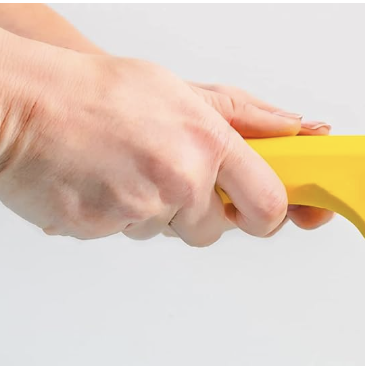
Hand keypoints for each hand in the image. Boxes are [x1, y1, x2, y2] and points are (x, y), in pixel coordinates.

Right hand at [0, 32, 330, 245]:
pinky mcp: (107, 229)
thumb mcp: (177, 91)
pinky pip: (130, 234)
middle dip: (202, 211)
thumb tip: (295, 129)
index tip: (262, 209)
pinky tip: (102, 180)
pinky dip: (119, 215)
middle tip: (172, 175)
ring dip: (157, 212)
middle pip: (216, 227)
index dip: (268, 212)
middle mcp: (181, 177)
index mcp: (206, 141)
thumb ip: (242, 118)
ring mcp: (143, 207)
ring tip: (127, 168)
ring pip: (171, 231)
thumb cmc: (90, 92)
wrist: (15, 106)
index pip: (270, 202)